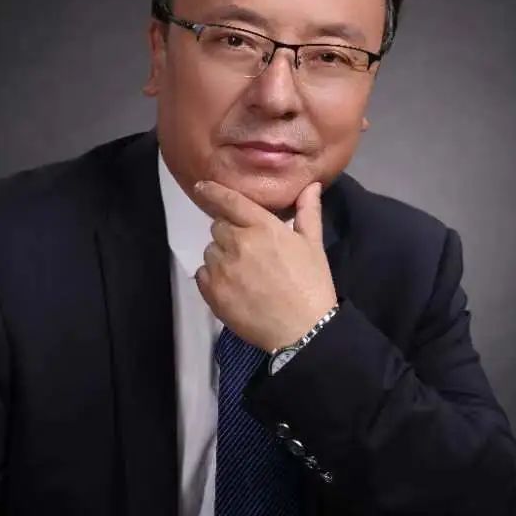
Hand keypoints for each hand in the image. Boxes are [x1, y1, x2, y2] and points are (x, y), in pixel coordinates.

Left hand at [193, 180, 337, 352]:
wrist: (303, 330)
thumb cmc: (311, 284)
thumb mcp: (313, 245)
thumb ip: (308, 212)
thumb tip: (311, 185)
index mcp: (262, 227)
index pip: (229, 201)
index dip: (213, 191)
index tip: (201, 186)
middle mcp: (238, 242)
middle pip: (218, 226)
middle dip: (230, 233)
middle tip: (248, 250)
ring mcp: (222, 268)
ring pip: (210, 251)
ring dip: (222, 256)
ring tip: (243, 272)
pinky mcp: (213, 292)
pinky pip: (202, 273)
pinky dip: (213, 276)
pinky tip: (233, 287)